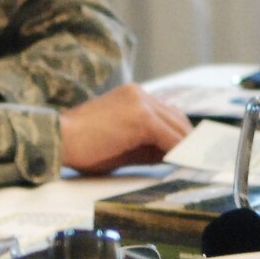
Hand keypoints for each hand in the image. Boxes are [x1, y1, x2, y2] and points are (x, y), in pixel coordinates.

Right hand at [58, 83, 192, 173]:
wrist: (59, 139)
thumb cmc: (83, 145)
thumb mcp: (122, 142)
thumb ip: (149, 146)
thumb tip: (173, 157)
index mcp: (132, 95)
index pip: (168, 114)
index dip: (181, 135)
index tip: (191, 152)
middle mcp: (139, 94)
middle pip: (177, 118)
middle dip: (189, 141)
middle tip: (200, 160)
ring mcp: (141, 103)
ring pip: (178, 127)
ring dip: (187, 147)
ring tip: (194, 164)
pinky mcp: (142, 118)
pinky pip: (171, 138)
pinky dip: (180, 152)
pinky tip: (183, 164)